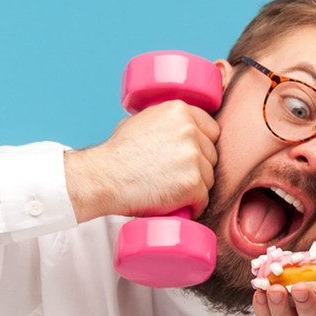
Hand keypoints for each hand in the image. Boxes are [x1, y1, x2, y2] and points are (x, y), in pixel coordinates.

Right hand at [65, 101, 219, 221]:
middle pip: (211, 155)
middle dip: (198, 168)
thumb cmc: (117, 153)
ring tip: (171, 191)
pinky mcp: (192, 183)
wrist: (103, 177)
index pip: (211, 130)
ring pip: (209, 178)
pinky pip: (203, 199)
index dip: (202, 145)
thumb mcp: (140, 121)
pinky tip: (177, 204)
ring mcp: (193, 157)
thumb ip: (164, 121)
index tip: (191, 157)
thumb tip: (177, 127)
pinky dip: (192, 205)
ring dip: (195, 188)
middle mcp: (190, 130)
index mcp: (180, 110)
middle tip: (175, 177)